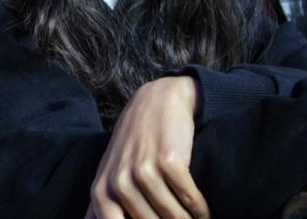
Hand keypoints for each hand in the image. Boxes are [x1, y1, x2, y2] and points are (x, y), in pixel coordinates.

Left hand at [87, 76, 208, 218]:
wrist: (158, 100)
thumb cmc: (134, 143)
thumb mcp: (109, 172)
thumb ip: (100, 205)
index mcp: (101, 191)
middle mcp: (118, 183)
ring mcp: (143, 171)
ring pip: (173, 217)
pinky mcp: (169, 161)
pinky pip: (190, 200)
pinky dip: (202, 211)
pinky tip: (206, 214)